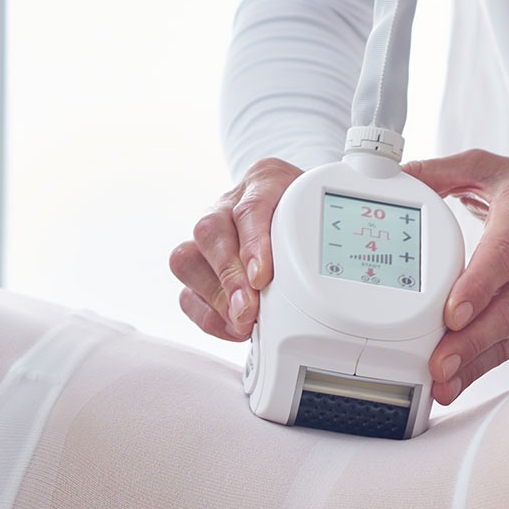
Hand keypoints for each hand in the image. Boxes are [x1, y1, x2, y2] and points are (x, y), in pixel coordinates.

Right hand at [170, 158, 305, 339]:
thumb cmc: (308, 214)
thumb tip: (315, 284)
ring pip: (186, 259)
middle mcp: (229, 204)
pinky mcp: (199, 267)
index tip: (262, 276)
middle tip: (248, 308)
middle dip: (229, 276)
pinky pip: (187, 292)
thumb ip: (316, 237)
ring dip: (215, 297)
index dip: (253, 244)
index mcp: (264, 181)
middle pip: (210, 231)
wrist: (299, 208)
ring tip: (242, 321)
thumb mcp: (321, 213)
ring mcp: (210, 236)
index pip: (251, 207)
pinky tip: (233, 326)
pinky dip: (208, 315)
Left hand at [408, 150, 508, 405]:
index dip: (479, 287)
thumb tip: (400, 175)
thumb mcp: (494, 170)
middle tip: (438, 363)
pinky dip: (487, 365)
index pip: (503, 257)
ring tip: (444, 383)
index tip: (453, 312)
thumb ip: (443, 171)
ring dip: (476, 364)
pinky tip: (460, 380)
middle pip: (506, 310)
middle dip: (471, 342)